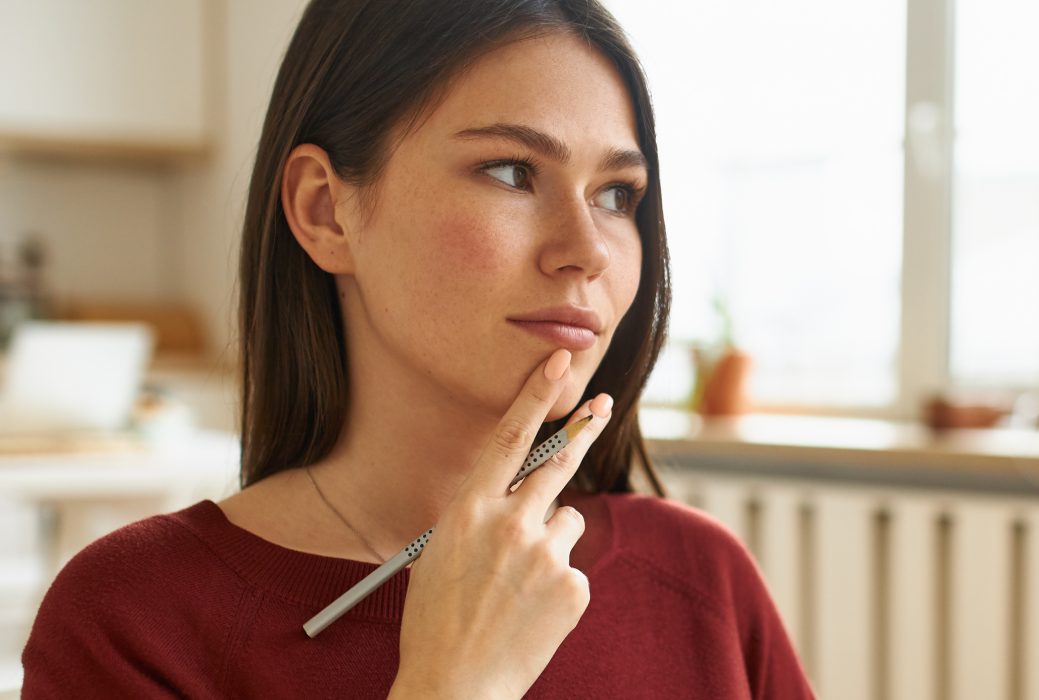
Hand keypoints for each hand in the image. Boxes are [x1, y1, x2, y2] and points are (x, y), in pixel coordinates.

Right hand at [386, 349, 613, 699]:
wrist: (455, 685)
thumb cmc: (438, 623)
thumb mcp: (439, 556)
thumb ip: (481, 520)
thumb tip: (520, 500)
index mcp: (468, 512)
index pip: (508, 439)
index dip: (535, 396)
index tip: (558, 362)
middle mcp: (510, 525)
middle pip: (558, 462)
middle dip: (582, 429)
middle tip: (601, 405)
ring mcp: (546, 556)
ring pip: (567, 522)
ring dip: (551, 541)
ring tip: (518, 584)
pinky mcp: (573, 587)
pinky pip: (573, 568)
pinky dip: (558, 586)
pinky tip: (530, 612)